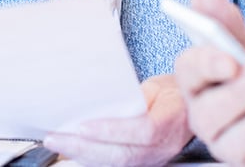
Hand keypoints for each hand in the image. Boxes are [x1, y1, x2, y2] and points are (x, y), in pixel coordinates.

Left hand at [42, 74, 190, 166]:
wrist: (188, 110)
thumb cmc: (172, 94)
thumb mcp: (157, 86)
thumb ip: (134, 96)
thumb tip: (105, 99)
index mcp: (169, 123)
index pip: (141, 132)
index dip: (111, 131)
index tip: (83, 126)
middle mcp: (161, 148)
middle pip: (121, 155)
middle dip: (84, 148)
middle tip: (57, 138)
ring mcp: (152, 160)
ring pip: (114, 164)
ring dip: (81, 155)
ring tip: (57, 143)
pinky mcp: (142, 163)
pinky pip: (113, 164)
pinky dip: (89, 158)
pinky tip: (71, 150)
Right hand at [172, 0, 244, 165]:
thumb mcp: (244, 42)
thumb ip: (224, 19)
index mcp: (195, 82)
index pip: (189, 72)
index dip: (206, 65)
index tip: (229, 58)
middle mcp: (205, 118)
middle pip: (211, 113)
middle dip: (241, 91)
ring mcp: (231, 146)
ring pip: (240, 141)